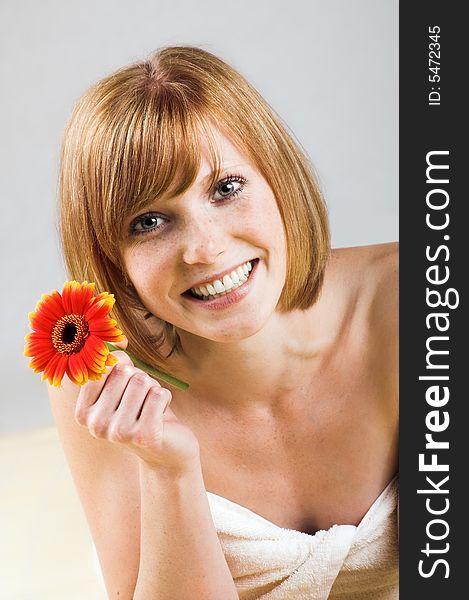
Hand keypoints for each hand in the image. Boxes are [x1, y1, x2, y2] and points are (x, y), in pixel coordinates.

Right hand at [74, 350, 199, 474]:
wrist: (166, 450)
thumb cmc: (142, 411)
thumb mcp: (123, 386)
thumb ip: (115, 363)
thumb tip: (119, 341)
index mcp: (83, 412)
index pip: (102, 366)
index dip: (122, 367)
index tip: (126, 384)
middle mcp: (95, 424)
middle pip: (124, 371)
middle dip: (140, 379)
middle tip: (141, 401)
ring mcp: (118, 432)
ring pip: (142, 380)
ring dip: (153, 389)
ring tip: (151, 408)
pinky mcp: (144, 435)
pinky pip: (159, 394)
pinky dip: (165, 398)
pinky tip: (161, 416)